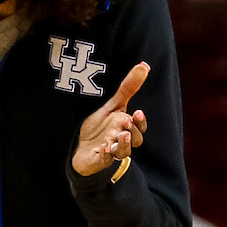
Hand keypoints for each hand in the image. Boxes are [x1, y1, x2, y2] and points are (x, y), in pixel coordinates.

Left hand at [71, 62, 149, 176]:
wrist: (81, 147)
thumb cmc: (101, 127)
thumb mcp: (114, 106)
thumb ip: (129, 87)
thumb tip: (144, 65)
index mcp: (127, 128)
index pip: (140, 127)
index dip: (140, 122)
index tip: (138, 112)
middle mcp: (121, 141)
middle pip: (135, 140)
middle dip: (132, 131)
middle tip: (126, 121)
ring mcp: (111, 152)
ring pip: (122, 152)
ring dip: (124, 144)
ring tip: (122, 134)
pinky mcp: (98, 161)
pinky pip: (104, 161)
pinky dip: (105, 156)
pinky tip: (103, 148)